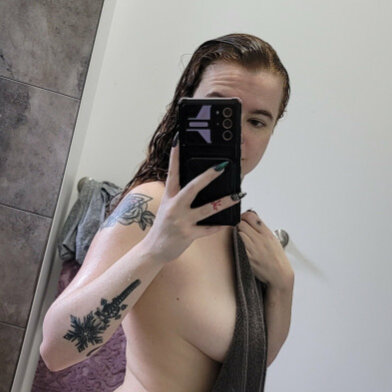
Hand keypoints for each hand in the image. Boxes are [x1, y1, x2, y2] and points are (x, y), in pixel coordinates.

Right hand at [146, 143, 241, 263]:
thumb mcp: (168, 207)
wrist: (154, 250)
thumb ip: (180, 196)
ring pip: (207, 209)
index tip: (178, 141)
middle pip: (193, 188)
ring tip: (238, 195)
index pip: (172, 172)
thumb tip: (199, 184)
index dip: (174, 156)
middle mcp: (174, 207)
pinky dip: (219, 225)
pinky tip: (230, 221)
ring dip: (224, 201)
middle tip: (222, 166)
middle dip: (209, 176)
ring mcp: (181, 221)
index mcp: (169, 197)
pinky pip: (208, 229)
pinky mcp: (188, 234)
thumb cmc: (164, 227)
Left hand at [238, 210, 293, 289]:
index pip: (251, 216)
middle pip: (242, 223)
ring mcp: (253, 248)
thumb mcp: (274, 240)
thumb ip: (263, 230)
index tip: (243, 219)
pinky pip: (237, 245)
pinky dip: (236, 244)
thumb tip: (252, 221)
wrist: (279, 274)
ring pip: (238, 233)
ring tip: (240, 239)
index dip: (244, 216)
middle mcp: (260, 239)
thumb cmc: (277, 259)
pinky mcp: (247, 257)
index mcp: (267, 233)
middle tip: (240, 229)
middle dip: (239, 225)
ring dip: (237, 234)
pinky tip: (239, 246)